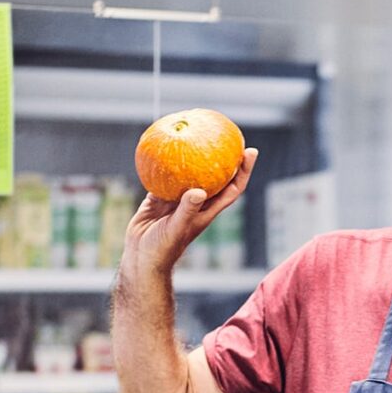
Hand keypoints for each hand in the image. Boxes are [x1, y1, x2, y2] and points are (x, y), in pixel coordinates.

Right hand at [123, 148, 258, 272]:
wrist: (140, 257)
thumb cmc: (163, 248)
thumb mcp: (177, 228)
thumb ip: (188, 209)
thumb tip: (199, 191)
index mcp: (207, 211)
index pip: (232, 188)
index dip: (243, 171)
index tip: (251, 151)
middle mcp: (196, 202)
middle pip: (216, 176)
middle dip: (224, 158)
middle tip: (228, 136)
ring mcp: (177, 200)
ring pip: (189, 174)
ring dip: (194, 158)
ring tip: (196, 135)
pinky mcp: (158, 198)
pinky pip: (163, 177)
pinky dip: (163, 165)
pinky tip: (160, 148)